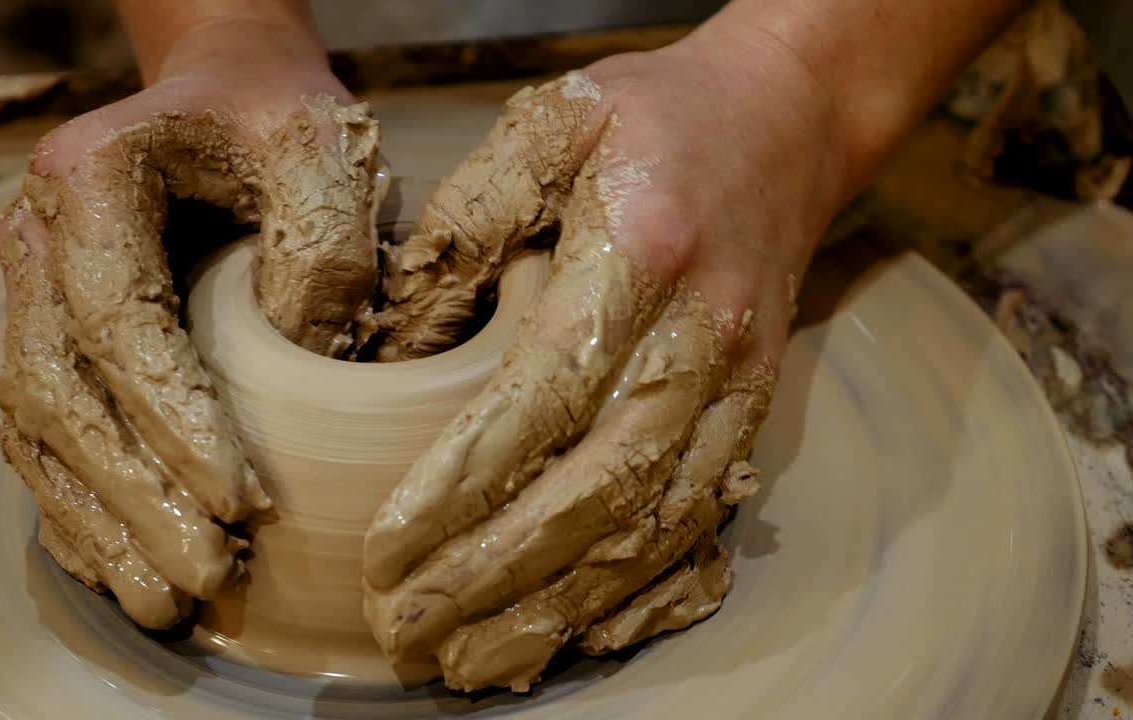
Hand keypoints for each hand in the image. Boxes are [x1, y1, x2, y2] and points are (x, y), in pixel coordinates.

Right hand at [0, 18, 382, 627]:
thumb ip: (323, 248)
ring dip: (101, 523)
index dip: (171, 418)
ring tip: (170, 600)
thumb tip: (306, 371)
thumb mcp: (321, 152)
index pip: (117, 318)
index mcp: (93, 181)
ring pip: (39, 429)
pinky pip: (43, 439)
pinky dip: (80, 511)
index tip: (241, 501)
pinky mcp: (51, 339)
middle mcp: (37, 240)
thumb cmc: (277, 125)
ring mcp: (32, 294)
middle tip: (211, 574)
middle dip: (135, 494)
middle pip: (61, 389)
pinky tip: (126, 569)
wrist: (226, 100)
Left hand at [363, 28, 848, 690]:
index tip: (389, 552)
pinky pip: (703, 520)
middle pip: (599, 486)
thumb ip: (470, 212)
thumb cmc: (657, 116)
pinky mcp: (756, 409)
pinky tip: (576, 634)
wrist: (789, 119)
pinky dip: (640, 591)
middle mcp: (700, 334)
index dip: (463, 486)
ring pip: (653, 523)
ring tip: (472, 660)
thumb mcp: (552, 121)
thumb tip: (400, 332)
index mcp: (640, 253)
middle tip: (408, 631)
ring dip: (560, 605)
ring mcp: (739, 381)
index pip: (542, 398)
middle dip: (497, 575)